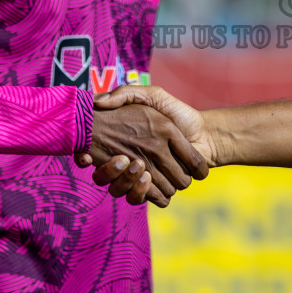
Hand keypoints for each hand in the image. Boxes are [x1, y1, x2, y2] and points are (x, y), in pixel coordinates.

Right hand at [81, 88, 208, 207]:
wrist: (204, 132)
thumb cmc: (176, 112)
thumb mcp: (150, 95)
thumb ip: (125, 94)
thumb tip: (98, 103)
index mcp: (124, 144)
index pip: (93, 156)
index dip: (87, 157)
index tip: (88, 155)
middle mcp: (131, 163)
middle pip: (109, 177)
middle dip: (113, 171)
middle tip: (122, 158)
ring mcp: (143, 177)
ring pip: (123, 189)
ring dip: (127, 181)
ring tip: (139, 166)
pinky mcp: (157, 190)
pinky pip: (141, 199)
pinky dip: (143, 192)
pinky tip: (147, 178)